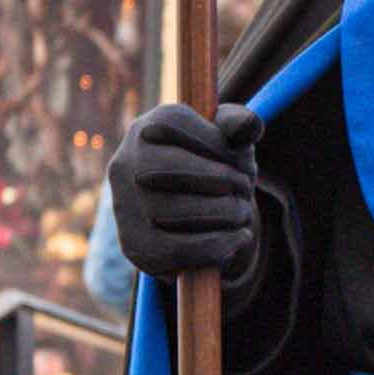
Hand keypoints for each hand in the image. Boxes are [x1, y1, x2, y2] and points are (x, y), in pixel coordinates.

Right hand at [108, 103, 267, 285]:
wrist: (195, 213)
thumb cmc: (215, 165)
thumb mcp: (230, 140)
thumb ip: (241, 124)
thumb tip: (249, 125)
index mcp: (150, 127)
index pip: (180, 128)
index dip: (220, 147)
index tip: (241, 162)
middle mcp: (126, 162)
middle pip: (172, 170)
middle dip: (221, 181)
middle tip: (245, 189)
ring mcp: (124, 205)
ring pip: (172, 212)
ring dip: (222, 213)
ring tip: (242, 213)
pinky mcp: (134, 244)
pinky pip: (174, 249)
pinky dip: (216, 245)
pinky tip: (239, 237)